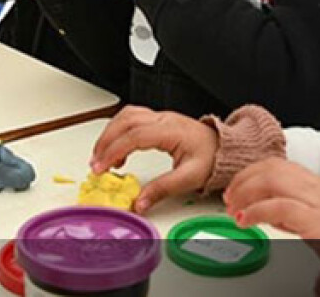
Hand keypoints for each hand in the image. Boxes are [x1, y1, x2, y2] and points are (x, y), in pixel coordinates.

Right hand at [89, 106, 218, 213]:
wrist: (224, 147)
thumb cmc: (211, 158)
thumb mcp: (189, 178)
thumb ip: (162, 189)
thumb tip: (140, 202)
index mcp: (171, 130)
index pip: (135, 135)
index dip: (114, 150)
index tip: (101, 167)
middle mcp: (163, 119)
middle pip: (125, 121)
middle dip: (105, 142)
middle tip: (95, 164)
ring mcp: (159, 116)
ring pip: (125, 116)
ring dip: (109, 134)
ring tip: (101, 157)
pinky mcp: (157, 120)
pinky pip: (131, 118)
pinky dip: (117, 131)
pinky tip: (117, 150)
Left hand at [224, 159, 319, 239]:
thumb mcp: (316, 218)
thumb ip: (291, 210)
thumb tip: (260, 210)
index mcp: (318, 184)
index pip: (278, 165)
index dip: (252, 173)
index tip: (236, 186)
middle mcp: (317, 187)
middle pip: (272, 169)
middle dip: (244, 181)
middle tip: (229, 198)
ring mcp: (317, 201)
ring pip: (272, 181)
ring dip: (246, 194)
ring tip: (233, 209)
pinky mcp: (315, 219)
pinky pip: (279, 207)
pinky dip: (256, 211)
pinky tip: (245, 220)